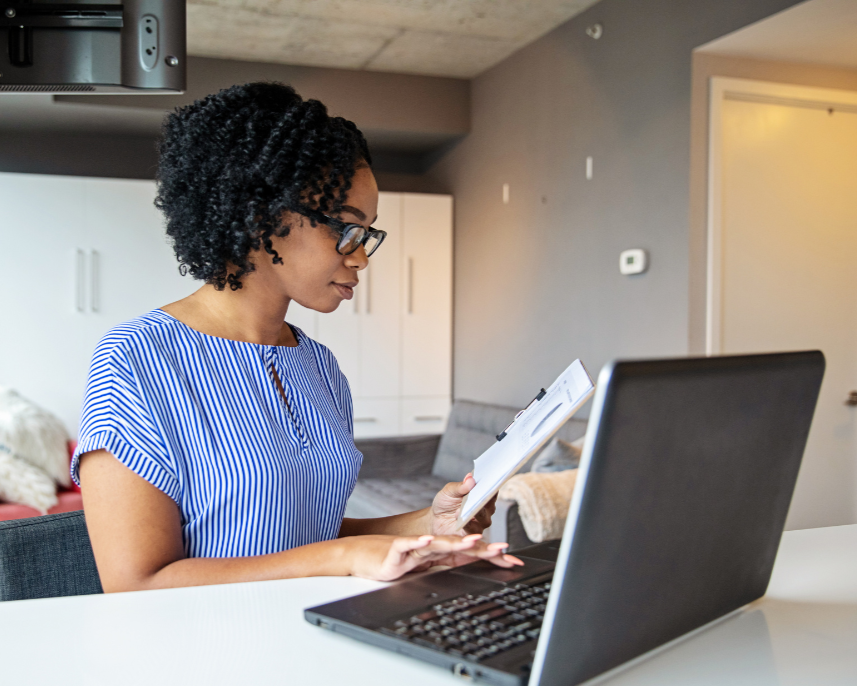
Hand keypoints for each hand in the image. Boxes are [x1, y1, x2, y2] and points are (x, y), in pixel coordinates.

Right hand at [346, 533, 522, 581]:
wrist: (365, 556)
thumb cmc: (396, 562)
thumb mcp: (426, 568)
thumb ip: (448, 565)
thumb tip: (471, 567)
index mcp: (441, 552)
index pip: (470, 553)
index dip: (492, 556)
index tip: (513, 561)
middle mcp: (432, 546)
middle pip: (460, 547)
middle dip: (483, 548)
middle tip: (504, 548)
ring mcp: (416, 547)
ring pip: (439, 544)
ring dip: (456, 542)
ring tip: (473, 540)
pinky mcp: (398, 549)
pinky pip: (409, 545)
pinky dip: (418, 542)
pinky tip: (428, 540)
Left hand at [430, 473, 496, 536]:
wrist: (435, 520)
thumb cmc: (445, 503)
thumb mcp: (449, 491)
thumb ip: (460, 486)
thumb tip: (470, 478)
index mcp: (482, 495)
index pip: (491, 488)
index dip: (492, 483)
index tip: (490, 478)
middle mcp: (485, 509)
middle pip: (489, 502)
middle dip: (485, 497)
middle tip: (480, 492)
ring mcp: (480, 522)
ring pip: (484, 516)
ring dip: (475, 511)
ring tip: (465, 507)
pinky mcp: (472, 533)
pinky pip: (473, 529)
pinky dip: (467, 523)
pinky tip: (459, 516)